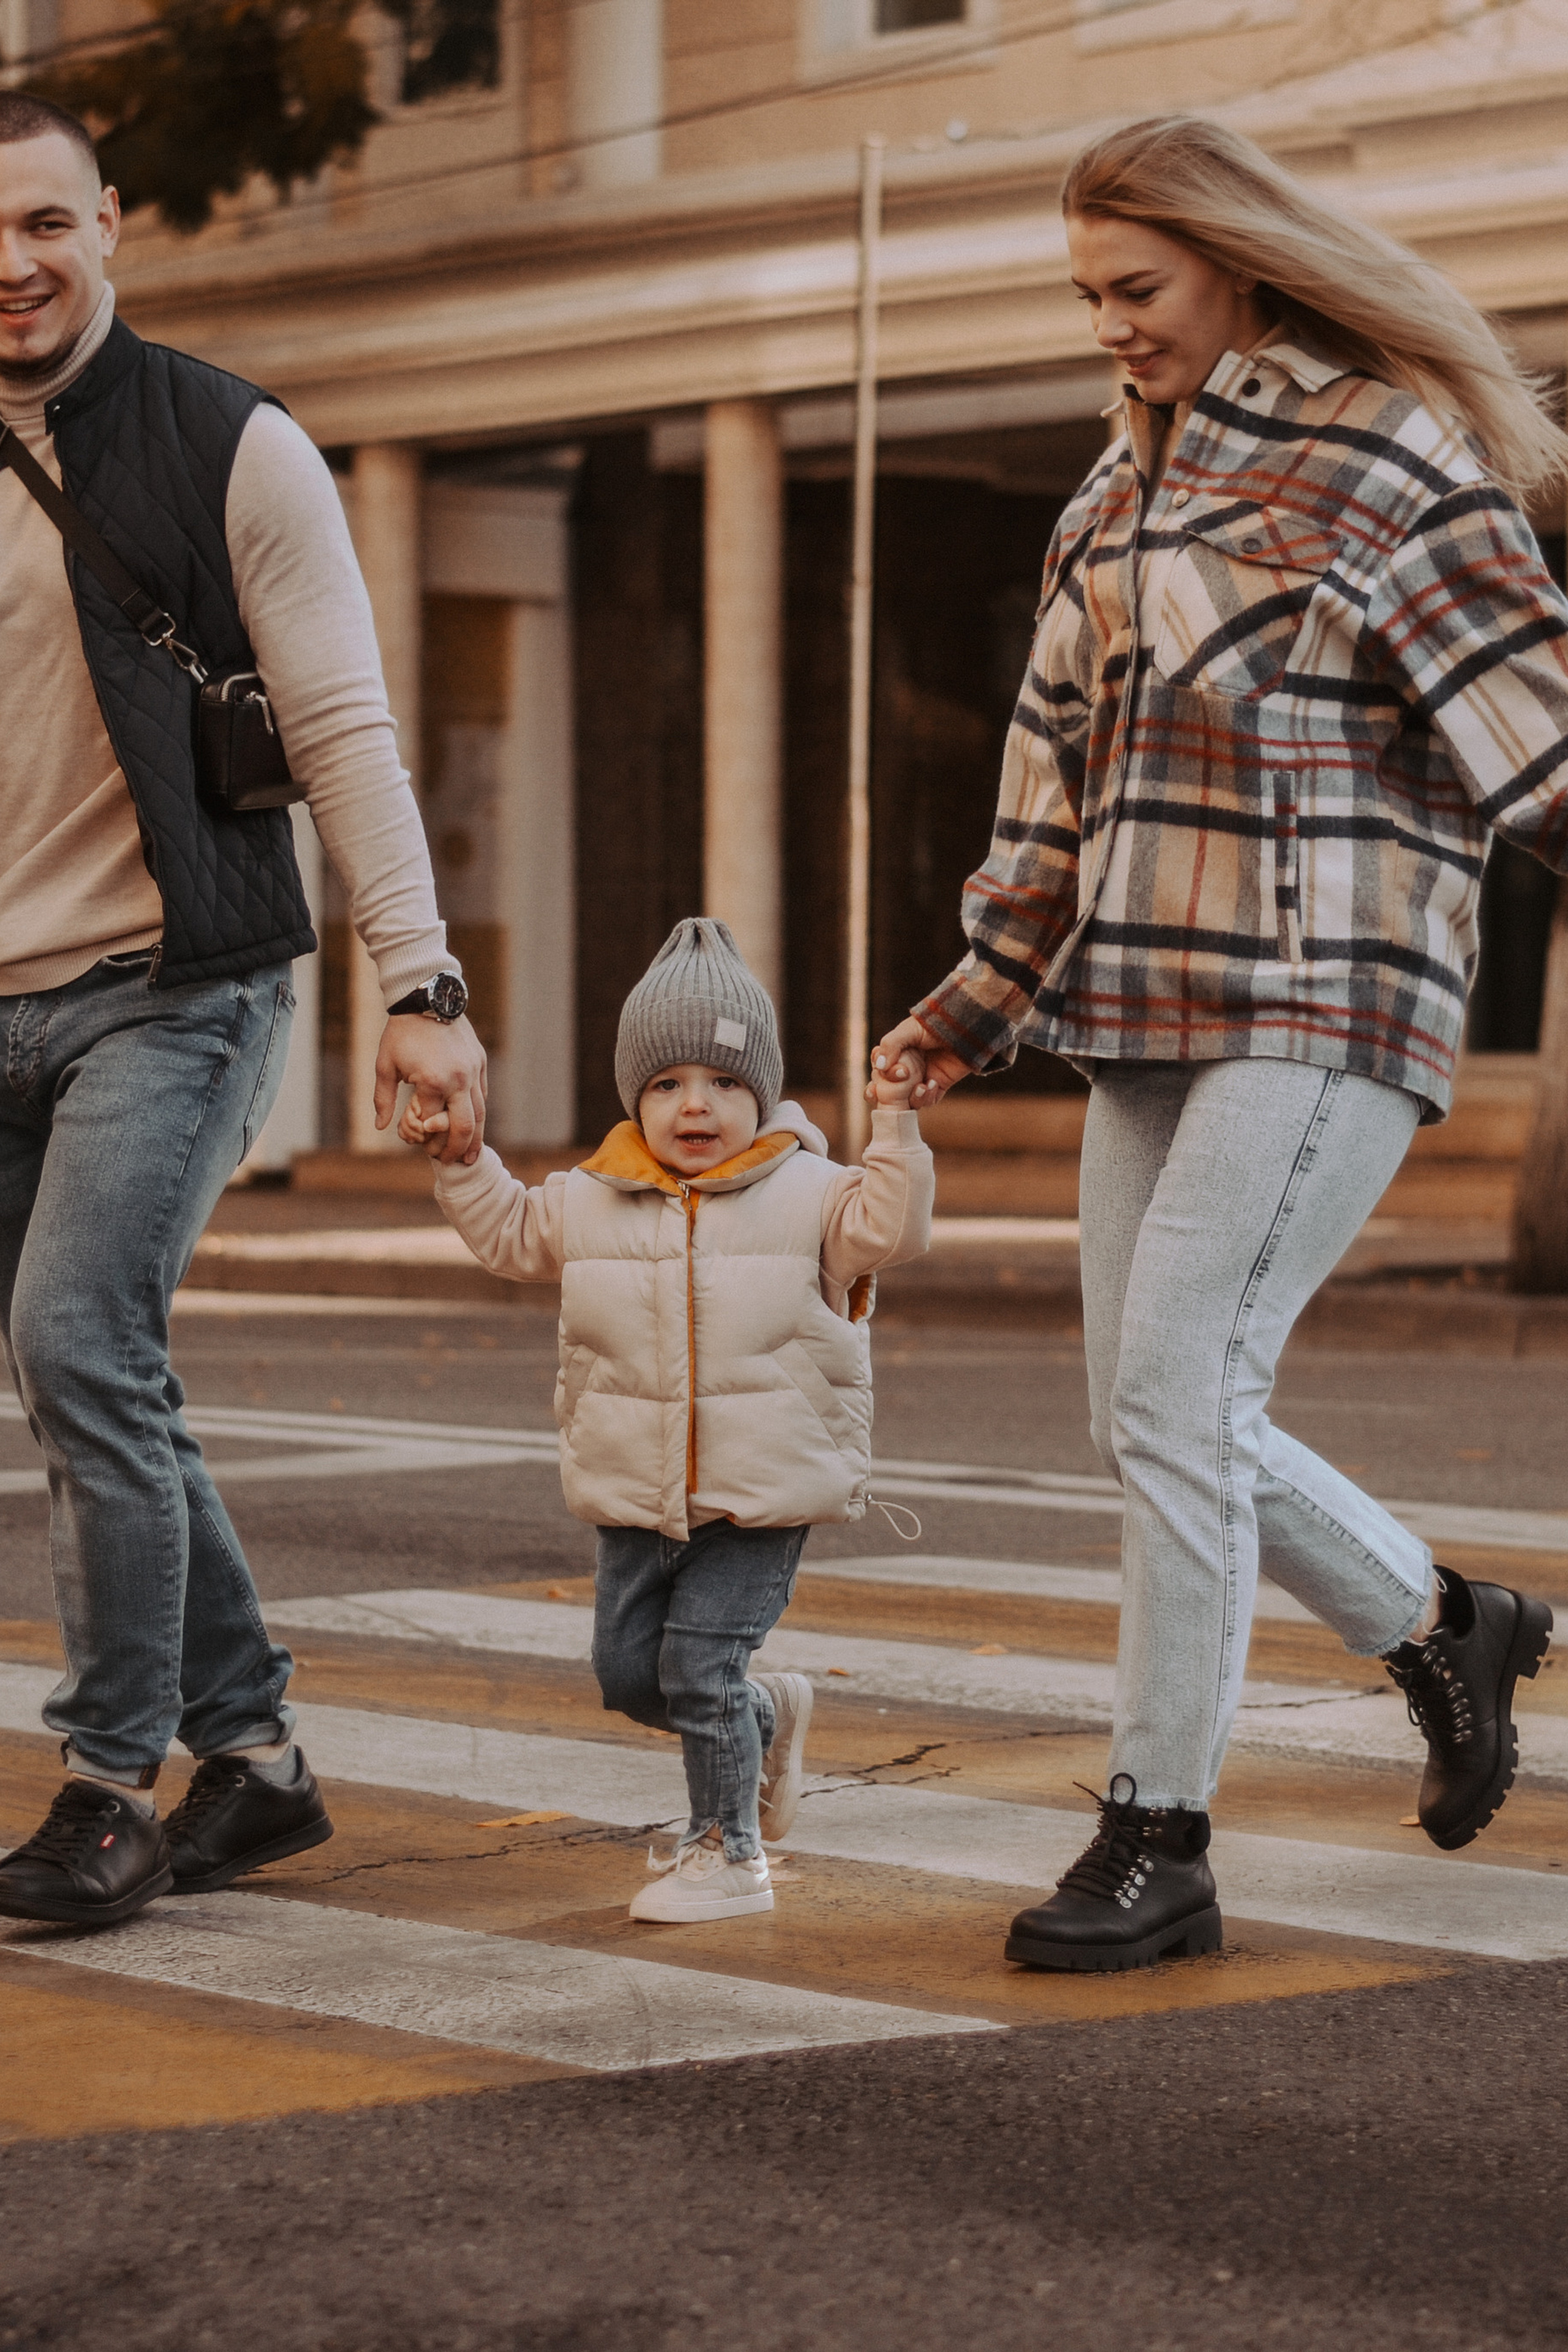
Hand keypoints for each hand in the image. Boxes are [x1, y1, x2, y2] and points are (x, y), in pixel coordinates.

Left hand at [374, 1013, 486, 1166]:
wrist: (427, 997)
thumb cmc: (401, 1032)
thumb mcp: (384, 1065)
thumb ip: (383, 1098)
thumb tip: (381, 1127)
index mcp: (432, 1082)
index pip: (430, 1122)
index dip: (422, 1137)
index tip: (417, 1143)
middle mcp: (457, 1080)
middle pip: (464, 1126)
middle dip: (458, 1149)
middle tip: (453, 1163)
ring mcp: (473, 1071)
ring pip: (480, 1113)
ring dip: (476, 1138)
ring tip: (472, 1156)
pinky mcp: (480, 1063)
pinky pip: (483, 1095)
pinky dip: (479, 1114)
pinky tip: (476, 1127)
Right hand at [868, 1017, 970, 1109]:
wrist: (966, 1029)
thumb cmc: (935, 1025)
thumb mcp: (908, 1030)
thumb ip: (890, 1045)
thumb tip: (880, 1065)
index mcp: (896, 1052)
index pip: (880, 1068)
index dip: (879, 1073)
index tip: (887, 1069)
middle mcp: (906, 1067)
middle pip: (887, 1089)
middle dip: (886, 1093)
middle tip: (891, 1087)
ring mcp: (920, 1079)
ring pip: (905, 1099)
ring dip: (910, 1096)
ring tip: (920, 1085)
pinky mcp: (936, 1087)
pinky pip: (924, 1101)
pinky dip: (925, 1097)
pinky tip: (932, 1083)